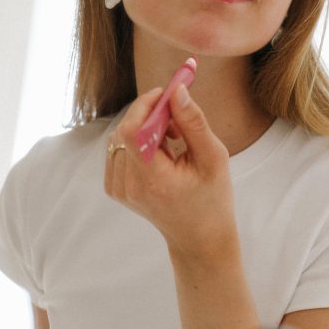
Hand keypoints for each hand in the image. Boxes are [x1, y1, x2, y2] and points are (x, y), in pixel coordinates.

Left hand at [104, 84, 236, 258]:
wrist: (198, 237)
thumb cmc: (212, 198)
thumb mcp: (213, 157)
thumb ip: (193, 122)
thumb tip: (177, 90)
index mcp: (154, 180)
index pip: (132, 131)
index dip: (145, 106)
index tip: (166, 94)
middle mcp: (130, 186)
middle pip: (125, 131)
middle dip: (148, 115)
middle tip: (176, 118)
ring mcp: (119, 190)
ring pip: (119, 139)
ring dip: (143, 129)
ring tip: (172, 140)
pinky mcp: (115, 189)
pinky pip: (117, 151)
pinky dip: (135, 143)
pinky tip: (158, 153)